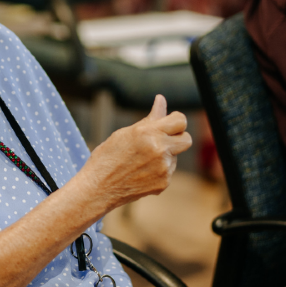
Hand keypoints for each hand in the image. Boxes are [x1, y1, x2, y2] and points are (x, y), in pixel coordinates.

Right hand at [81, 95, 190, 210]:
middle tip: (163, 139)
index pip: (180, 120)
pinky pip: (168, 171)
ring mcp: (164, 168)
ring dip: (165, 155)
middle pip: (187, 139)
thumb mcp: (126, 132)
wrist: (98, 187)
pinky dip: (158, 170)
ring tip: (141, 160)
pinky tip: (141, 171)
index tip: (169, 122)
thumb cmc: (108, 156)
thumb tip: (161, 99)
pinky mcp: (164, 183)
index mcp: (149, 133)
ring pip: (175, 156)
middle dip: (178, 137)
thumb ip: (150, 118)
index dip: (176, 120)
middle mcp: (160, 150)